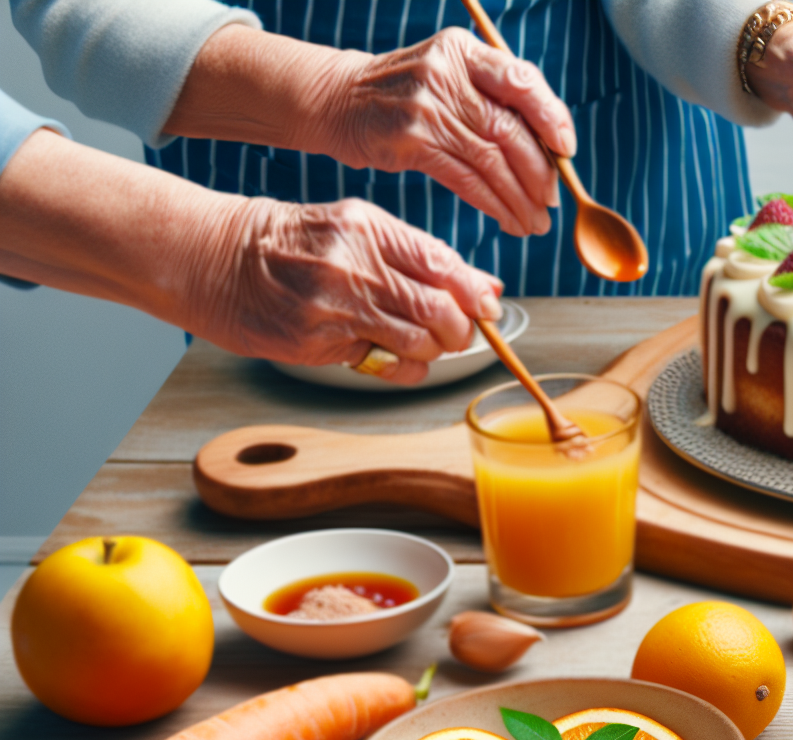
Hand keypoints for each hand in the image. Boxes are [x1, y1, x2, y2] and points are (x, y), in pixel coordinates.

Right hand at [185, 197, 502, 383]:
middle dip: (461, 330)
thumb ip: (420, 255)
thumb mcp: (356, 229)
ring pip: (418, 343)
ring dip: (435, 351)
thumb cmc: (293, 242)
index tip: (488, 308)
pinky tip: (398, 358)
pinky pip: (385, 365)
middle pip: (438, 310)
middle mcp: (354, 265)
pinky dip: (406, 368)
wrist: (214, 258)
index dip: (475, 294)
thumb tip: (486, 286)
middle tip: (459, 333)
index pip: (444, 266)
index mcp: (368, 228)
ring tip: (427, 344)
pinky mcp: (316, 342)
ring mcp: (333, 306)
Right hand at [313, 28, 574, 236]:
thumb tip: (552, 147)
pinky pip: (465, 180)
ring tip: (535, 222)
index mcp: (463, 51)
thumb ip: (493, 97)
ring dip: (519, 198)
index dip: (552, 117)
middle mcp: (445, 75)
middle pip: (509, 130)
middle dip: (539, 172)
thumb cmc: (409, 93)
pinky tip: (507, 219)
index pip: (522, 80)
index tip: (567, 150)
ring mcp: (426, 109)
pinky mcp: (411, 143)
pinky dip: (493, 204)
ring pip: (491, 161)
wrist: (339, 99)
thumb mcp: (448, 73)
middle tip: (551, 201)